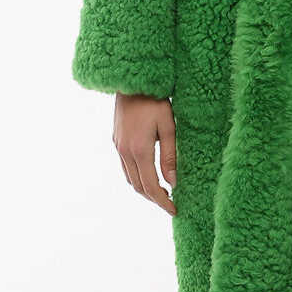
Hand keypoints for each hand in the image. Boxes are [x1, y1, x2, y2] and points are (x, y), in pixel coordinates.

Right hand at [113, 93, 176, 215]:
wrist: (132, 81)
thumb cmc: (155, 101)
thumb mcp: (168, 127)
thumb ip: (170, 157)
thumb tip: (173, 183)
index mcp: (139, 151)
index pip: (151, 187)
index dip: (163, 202)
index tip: (174, 210)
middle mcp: (125, 152)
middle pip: (139, 187)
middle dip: (154, 199)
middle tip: (170, 204)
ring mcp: (118, 147)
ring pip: (130, 178)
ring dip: (145, 189)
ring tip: (162, 192)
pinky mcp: (116, 141)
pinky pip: (125, 167)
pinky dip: (136, 177)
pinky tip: (148, 174)